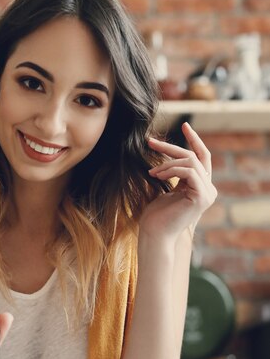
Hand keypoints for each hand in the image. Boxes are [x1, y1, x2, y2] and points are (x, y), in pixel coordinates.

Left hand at [139, 122, 216, 239]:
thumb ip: (173, 174)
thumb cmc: (155, 216)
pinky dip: (171, 170)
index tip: (184, 124)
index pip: (201, 157)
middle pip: (194, 156)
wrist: (155, 234)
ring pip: (191, 162)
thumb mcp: (166, 189)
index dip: (194, 139)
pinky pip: (189, 171)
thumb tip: (170, 157)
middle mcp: (208, 189)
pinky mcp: (202, 197)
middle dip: (171, 147)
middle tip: (150, 141)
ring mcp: (208, 193)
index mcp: (200, 187)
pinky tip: (158, 177)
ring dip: (167, 163)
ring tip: (151, 172)